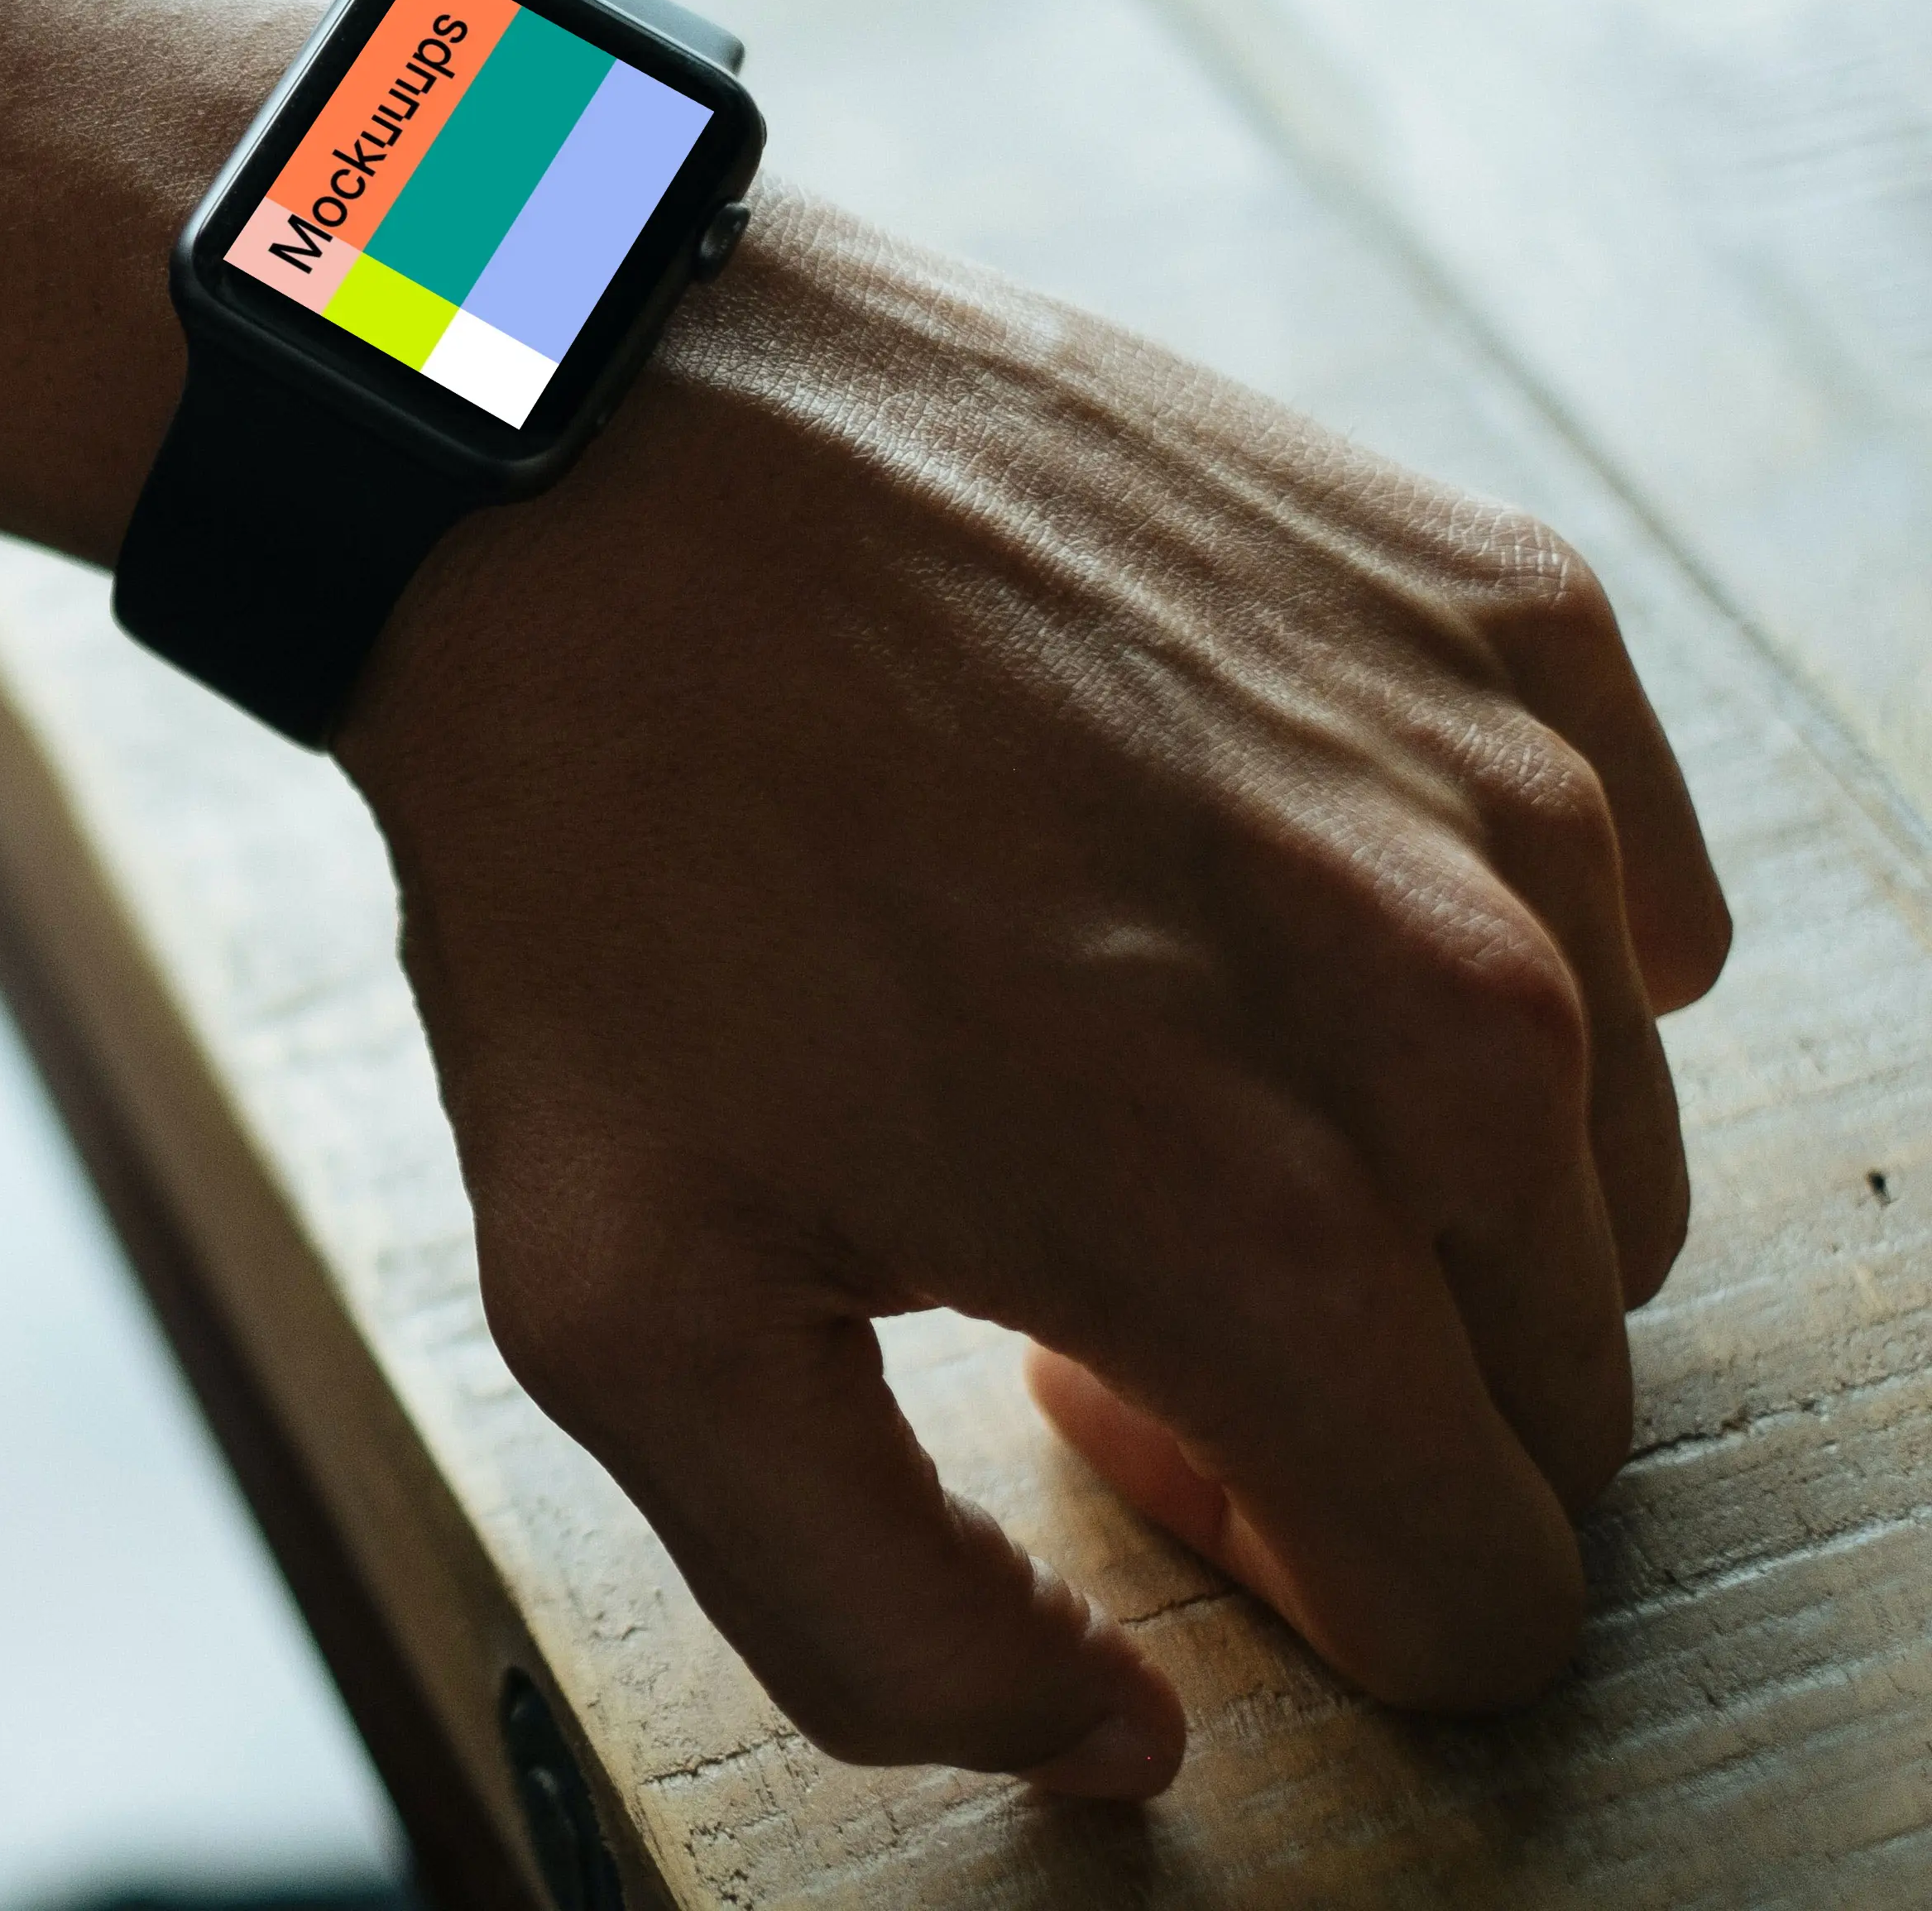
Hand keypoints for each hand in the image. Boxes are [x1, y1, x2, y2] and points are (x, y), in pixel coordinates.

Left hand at [335, 191, 1729, 1796]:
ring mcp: (1506, 790)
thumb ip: (875, 1626)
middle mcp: (1451, 1016)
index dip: (1303, 1572)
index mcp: (1261, 1228)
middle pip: (1559, 1386)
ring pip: (1604, 1158)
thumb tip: (1123, 1741)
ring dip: (1421, 1172)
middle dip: (1362, 1386)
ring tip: (1154, 1053)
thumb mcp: (623, 1314)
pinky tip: (1254, 889)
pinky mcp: (1508, 614)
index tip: (1118, 1428)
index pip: (1478, 1588)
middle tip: (1096, 1234)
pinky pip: (1622, 899)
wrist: (586, 466)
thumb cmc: (588, 868)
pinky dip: (1488, 945)